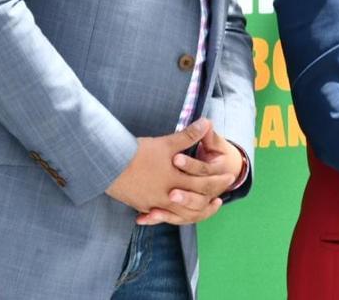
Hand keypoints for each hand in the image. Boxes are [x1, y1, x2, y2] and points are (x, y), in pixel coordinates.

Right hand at [105, 118, 235, 224]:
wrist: (108, 167)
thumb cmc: (138, 153)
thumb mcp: (167, 143)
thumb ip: (188, 135)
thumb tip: (207, 122)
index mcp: (176, 180)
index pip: (205, 184)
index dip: (218, 180)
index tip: (230, 176)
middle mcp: (168, 196)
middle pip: (196, 201)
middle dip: (211, 196)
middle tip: (223, 193)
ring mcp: (156, 205)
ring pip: (182, 214)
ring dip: (196, 210)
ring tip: (206, 205)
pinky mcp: (144, 207)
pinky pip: (164, 216)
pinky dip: (174, 215)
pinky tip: (178, 211)